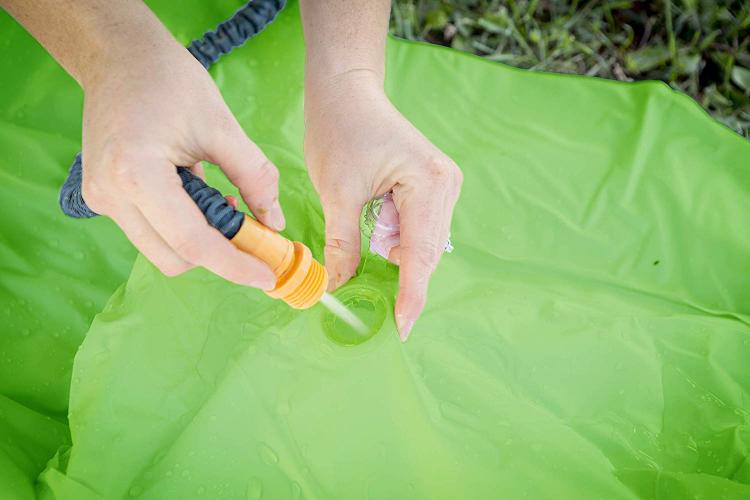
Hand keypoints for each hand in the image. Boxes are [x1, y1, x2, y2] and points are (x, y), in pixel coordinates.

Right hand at [80, 37, 283, 289]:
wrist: (119, 57)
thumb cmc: (169, 81)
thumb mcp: (222, 126)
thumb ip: (254, 178)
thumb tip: (275, 223)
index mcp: (136, 174)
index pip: (191, 242)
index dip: (234, 266)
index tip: (267, 277)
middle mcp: (110, 195)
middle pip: (174, 257)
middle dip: (219, 256)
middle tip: (254, 235)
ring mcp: (101, 199)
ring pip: (162, 249)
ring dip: (201, 240)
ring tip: (223, 202)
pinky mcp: (103, 197)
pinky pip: (151, 231)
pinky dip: (182, 227)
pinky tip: (199, 195)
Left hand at [304, 70, 462, 340]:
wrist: (347, 91)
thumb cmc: (339, 131)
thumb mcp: (336, 193)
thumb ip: (343, 245)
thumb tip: (339, 288)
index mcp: (428, 184)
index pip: (420, 254)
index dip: (411, 296)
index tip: (402, 330)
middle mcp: (445, 185)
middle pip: (426, 252)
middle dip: (401, 277)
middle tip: (376, 304)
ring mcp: (442, 185)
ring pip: (422, 242)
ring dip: (394, 253)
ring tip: (363, 224)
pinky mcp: (431, 187)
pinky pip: (417, 228)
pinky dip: (395, 238)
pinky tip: (374, 223)